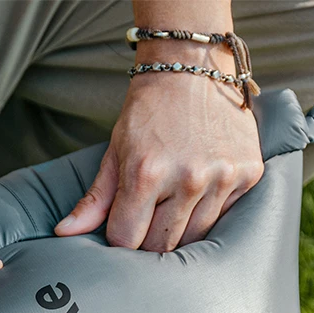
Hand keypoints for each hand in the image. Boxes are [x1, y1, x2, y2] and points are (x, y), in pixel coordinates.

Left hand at [55, 59, 262, 251]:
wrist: (194, 67)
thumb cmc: (149, 112)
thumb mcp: (116, 152)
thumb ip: (95, 199)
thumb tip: (65, 233)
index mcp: (147, 172)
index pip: (126, 239)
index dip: (121, 237)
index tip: (124, 226)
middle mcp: (187, 177)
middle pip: (161, 245)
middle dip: (149, 237)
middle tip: (149, 215)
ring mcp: (222, 177)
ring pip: (194, 238)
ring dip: (180, 229)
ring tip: (174, 203)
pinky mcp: (248, 174)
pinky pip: (223, 217)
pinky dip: (209, 212)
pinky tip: (201, 190)